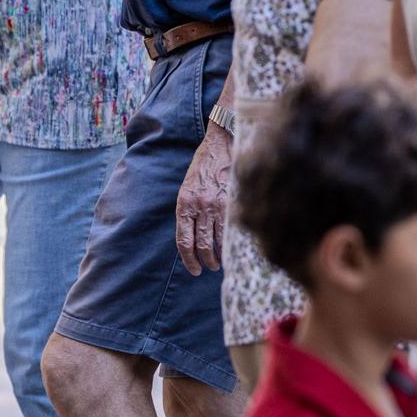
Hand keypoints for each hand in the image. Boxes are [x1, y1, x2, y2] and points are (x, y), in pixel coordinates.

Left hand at [175, 123, 233, 274]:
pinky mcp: (232, 202)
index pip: (183, 240)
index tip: (193, 269)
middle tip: (206, 269)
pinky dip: (231, 244)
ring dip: (217, 256)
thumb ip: (189, 210)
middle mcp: (198, 207)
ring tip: (218, 264)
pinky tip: (232, 251)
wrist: (220, 146)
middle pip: (199, 244)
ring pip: (216, 240)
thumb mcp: (188, 189)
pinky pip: (231, 229)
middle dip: (203, 261)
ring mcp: (216, 205)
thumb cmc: (202, 169)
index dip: (188, 259)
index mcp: (183, 204)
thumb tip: (193, 235)